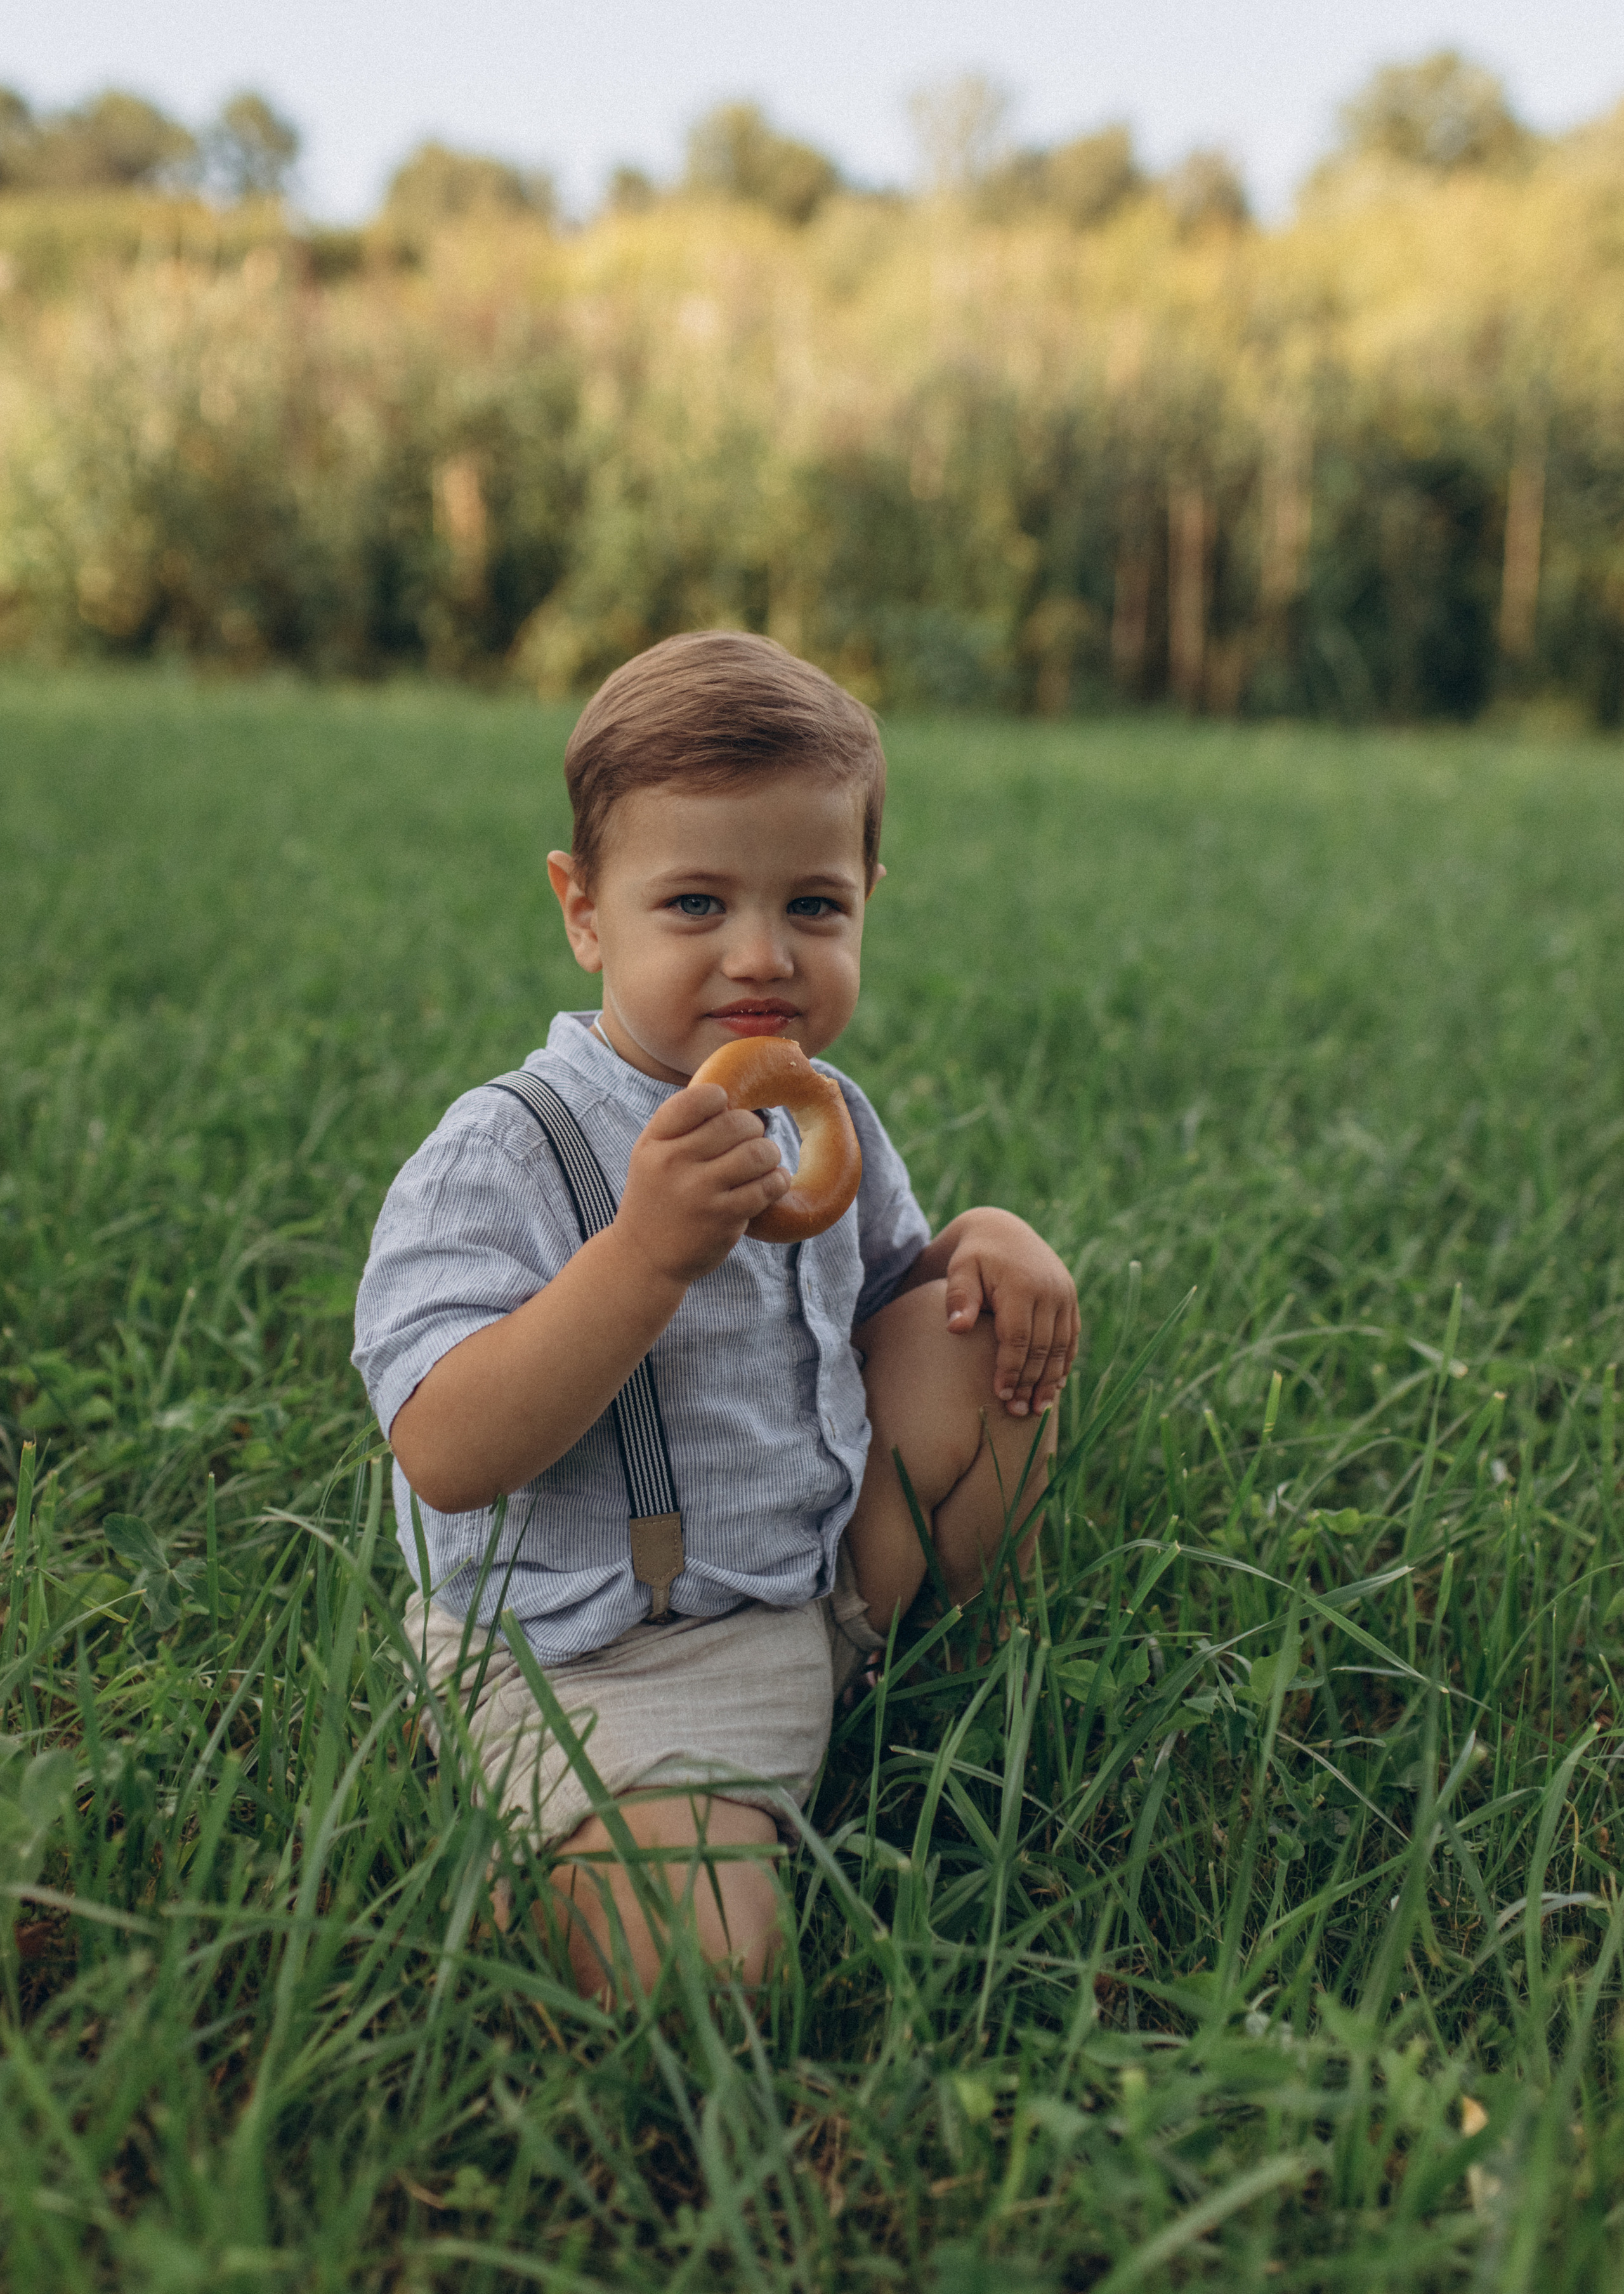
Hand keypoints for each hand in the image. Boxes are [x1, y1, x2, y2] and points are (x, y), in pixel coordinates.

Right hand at [614, 1083, 790, 1286]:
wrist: (644, 1257)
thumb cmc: (656, 1198)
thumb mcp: (651, 1156)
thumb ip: (681, 1127)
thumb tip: (731, 1096)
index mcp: (654, 1142)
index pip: (696, 1100)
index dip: (720, 1097)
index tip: (726, 1108)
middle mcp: (673, 1163)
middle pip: (735, 1123)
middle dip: (753, 1127)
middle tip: (752, 1139)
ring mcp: (699, 1191)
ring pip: (757, 1153)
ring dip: (770, 1153)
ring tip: (765, 1161)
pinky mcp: (724, 1217)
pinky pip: (767, 1187)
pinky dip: (777, 1180)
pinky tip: (772, 1182)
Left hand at [941, 1208, 1079, 1416]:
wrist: (1003, 1231)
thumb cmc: (974, 1256)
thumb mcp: (960, 1270)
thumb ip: (958, 1298)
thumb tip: (955, 1329)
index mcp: (1022, 1285)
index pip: (1018, 1338)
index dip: (1010, 1369)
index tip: (1000, 1395)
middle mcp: (1050, 1291)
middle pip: (1042, 1348)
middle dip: (1030, 1382)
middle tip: (1017, 1412)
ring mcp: (1065, 1296)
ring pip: (1061, 1347)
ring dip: (1050, 1380)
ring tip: (1037, 1409)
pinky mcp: (1070, 1300)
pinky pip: (1071, 1338)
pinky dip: (1063, 1364)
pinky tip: (1053, 1387)